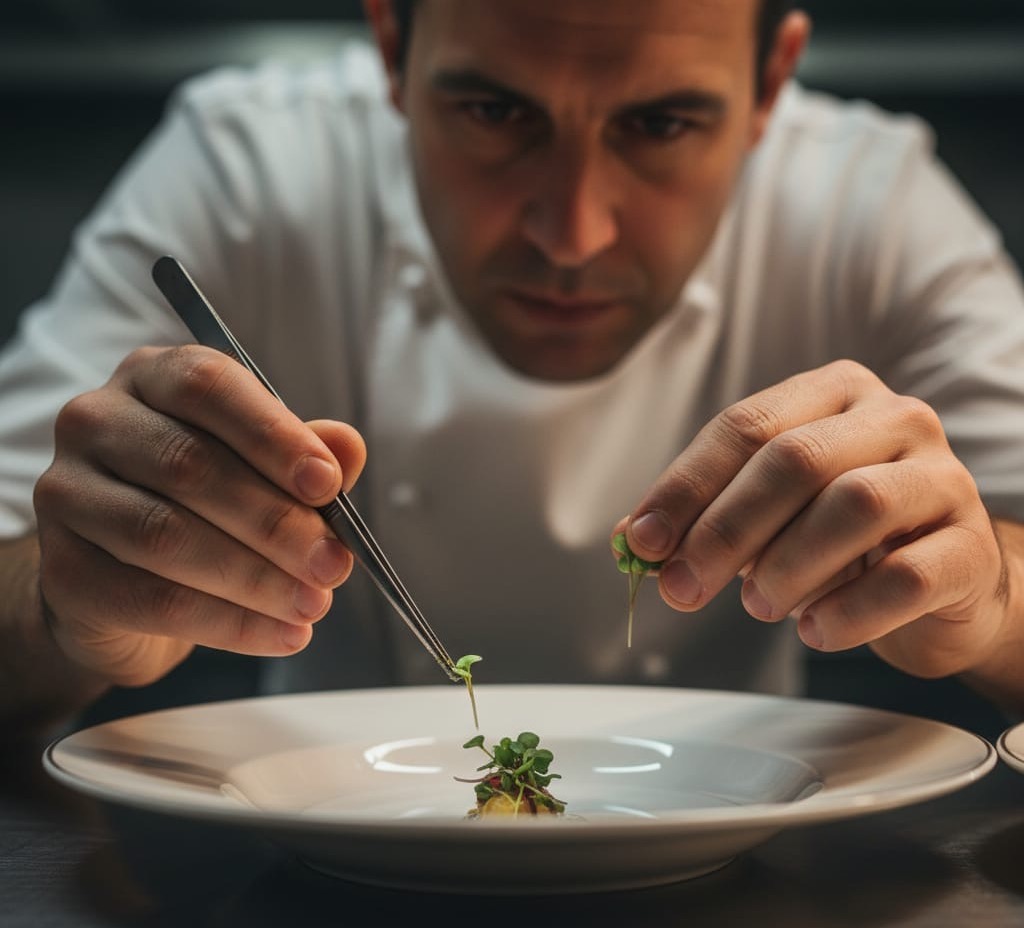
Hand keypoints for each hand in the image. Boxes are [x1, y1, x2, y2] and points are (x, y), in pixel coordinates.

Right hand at [33, 345, 365, 686]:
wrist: (130, 581)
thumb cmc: (208, 505)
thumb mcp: (264, 469)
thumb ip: (306, 457)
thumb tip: (347, 447)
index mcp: (153, 377)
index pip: (208, 387)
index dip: (272, 435)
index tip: (326, 483)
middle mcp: (97, 422)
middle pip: (189, 466)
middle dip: (275, 522)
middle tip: (334, 564)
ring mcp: (66, 494)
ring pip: (166, 535)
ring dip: (256, 578)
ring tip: (313, 604)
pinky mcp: (61, 569)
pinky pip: (150, 600)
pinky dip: (227, 622)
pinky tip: (278, 634)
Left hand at [616, 360, 1008, 680]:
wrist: (942, 579)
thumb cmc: (840, 536)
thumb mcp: (769, 512)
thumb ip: (706, 514)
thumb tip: (634, 538)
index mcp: (832, 394)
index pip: (745, 426)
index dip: (687, 486)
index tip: (645, 541)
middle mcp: (894, 418)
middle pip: (795, 461)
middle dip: (725, 530)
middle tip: (683, 586)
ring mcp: (942, 478)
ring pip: (854, 506)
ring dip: (786, 566)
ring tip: (758, 606)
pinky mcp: (972, 546)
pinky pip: (906, 575)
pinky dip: (848, 610)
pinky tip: (815, 630)